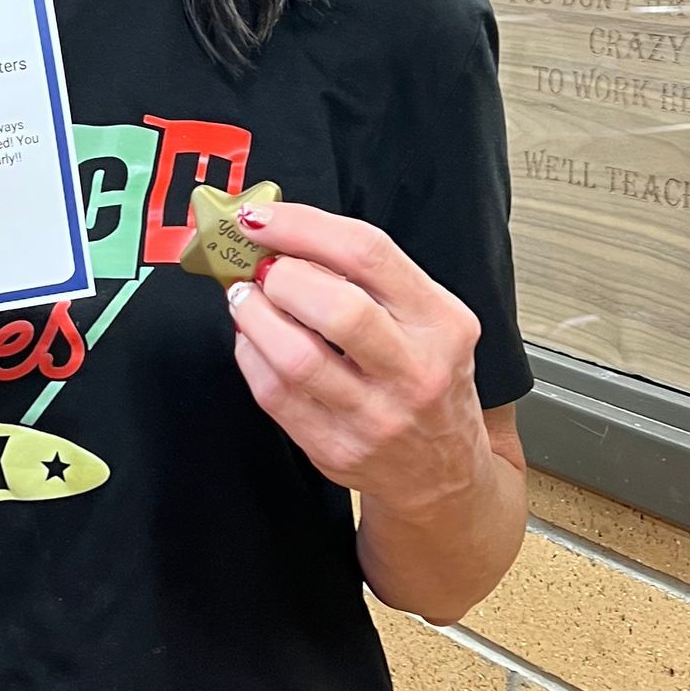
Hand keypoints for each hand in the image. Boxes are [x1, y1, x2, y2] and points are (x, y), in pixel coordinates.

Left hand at [223, 200, 492, 513]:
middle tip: (261, 268)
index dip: (302, 226)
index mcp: (441, 322)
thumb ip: (372, 278)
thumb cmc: (429, 381)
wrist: (443, 473)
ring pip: (295, 356)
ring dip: (254, 315)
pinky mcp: (335, 448)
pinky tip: (253, 339)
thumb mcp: (430, 320)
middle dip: (280, 276)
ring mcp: (374, 416)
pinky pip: (274, 394)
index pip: (367, 254)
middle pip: (335, 307)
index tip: (261, 217)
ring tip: (246, 298)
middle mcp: (414, 370)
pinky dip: (250, 355)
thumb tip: (286, 236)